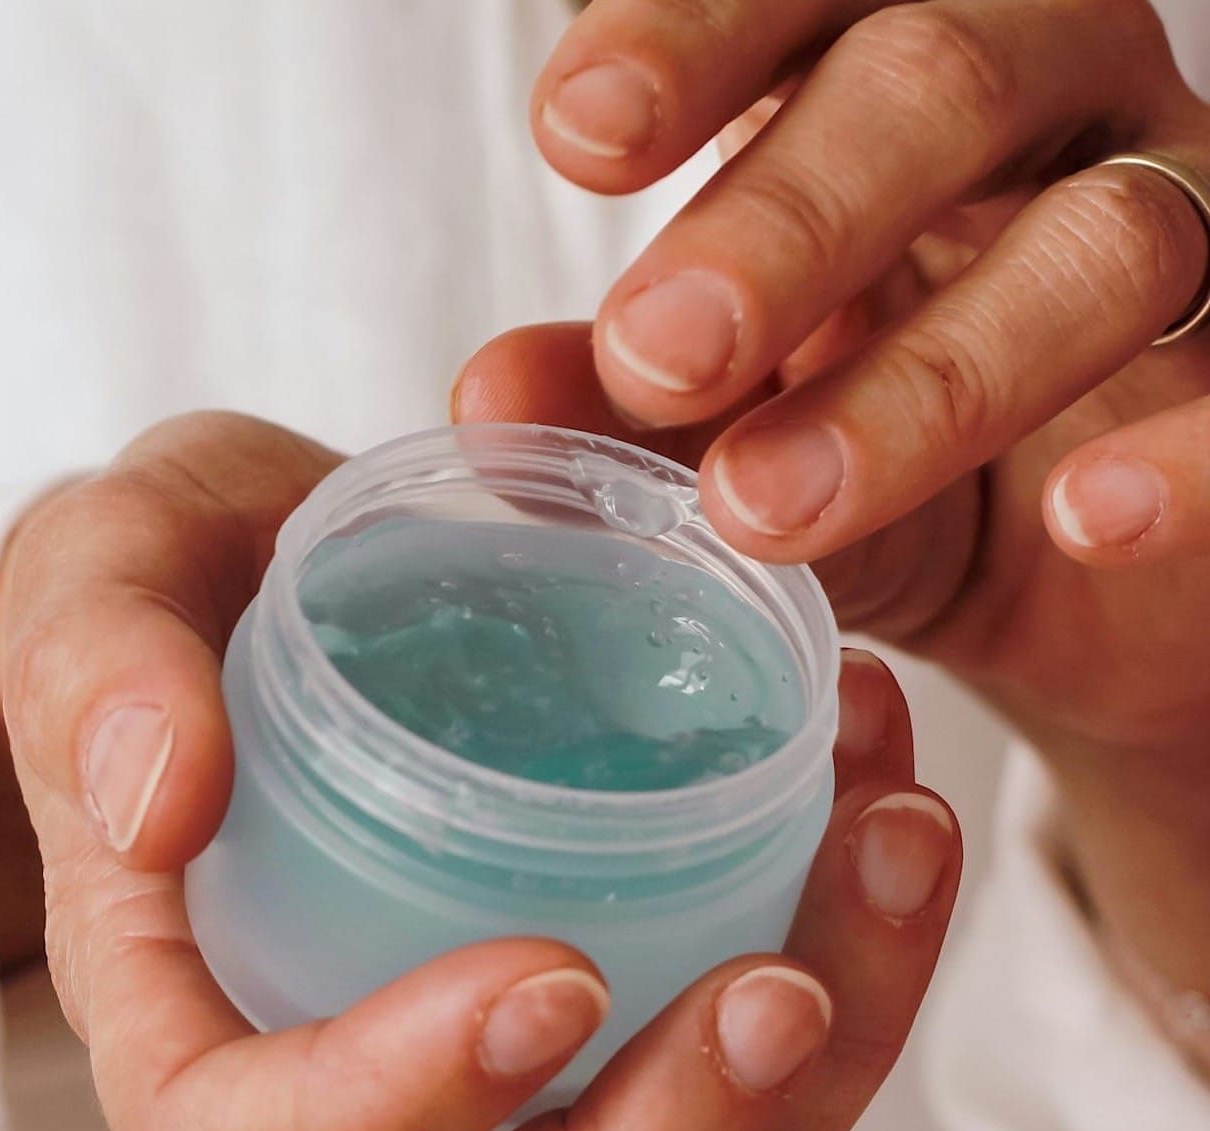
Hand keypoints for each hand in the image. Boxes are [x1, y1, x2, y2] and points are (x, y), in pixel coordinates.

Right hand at [0, 410, 960, 1130]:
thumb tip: (162, 795)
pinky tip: (880, 801)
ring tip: (884, 843)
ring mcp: (474, 1091)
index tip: (550, 971)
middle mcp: (327, 1105)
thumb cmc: (158, 593)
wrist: (262, 572)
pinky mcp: (593, 1031)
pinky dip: (851, 981)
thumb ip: (101, 671)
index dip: (393, 1116)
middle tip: (778, 987)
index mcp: (175, 1015)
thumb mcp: (97, 579)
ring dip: (799, 1090)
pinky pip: (730, 1098)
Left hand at [465, 0, 1209, 1000]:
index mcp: (883, 66)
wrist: (1086, 581)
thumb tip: (485, 398)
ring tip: (765, 502)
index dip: (696, 34)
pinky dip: (1194, 454)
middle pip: (941, 77)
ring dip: (932, 376)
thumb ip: (621, 410)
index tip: (576, 131)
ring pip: (1106, 234)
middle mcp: (1050, 96)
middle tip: (655, 353)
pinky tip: (1085, 518)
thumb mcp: (737, 425)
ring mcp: (1188, 210)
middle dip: (784, 216)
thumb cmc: (885, 450)